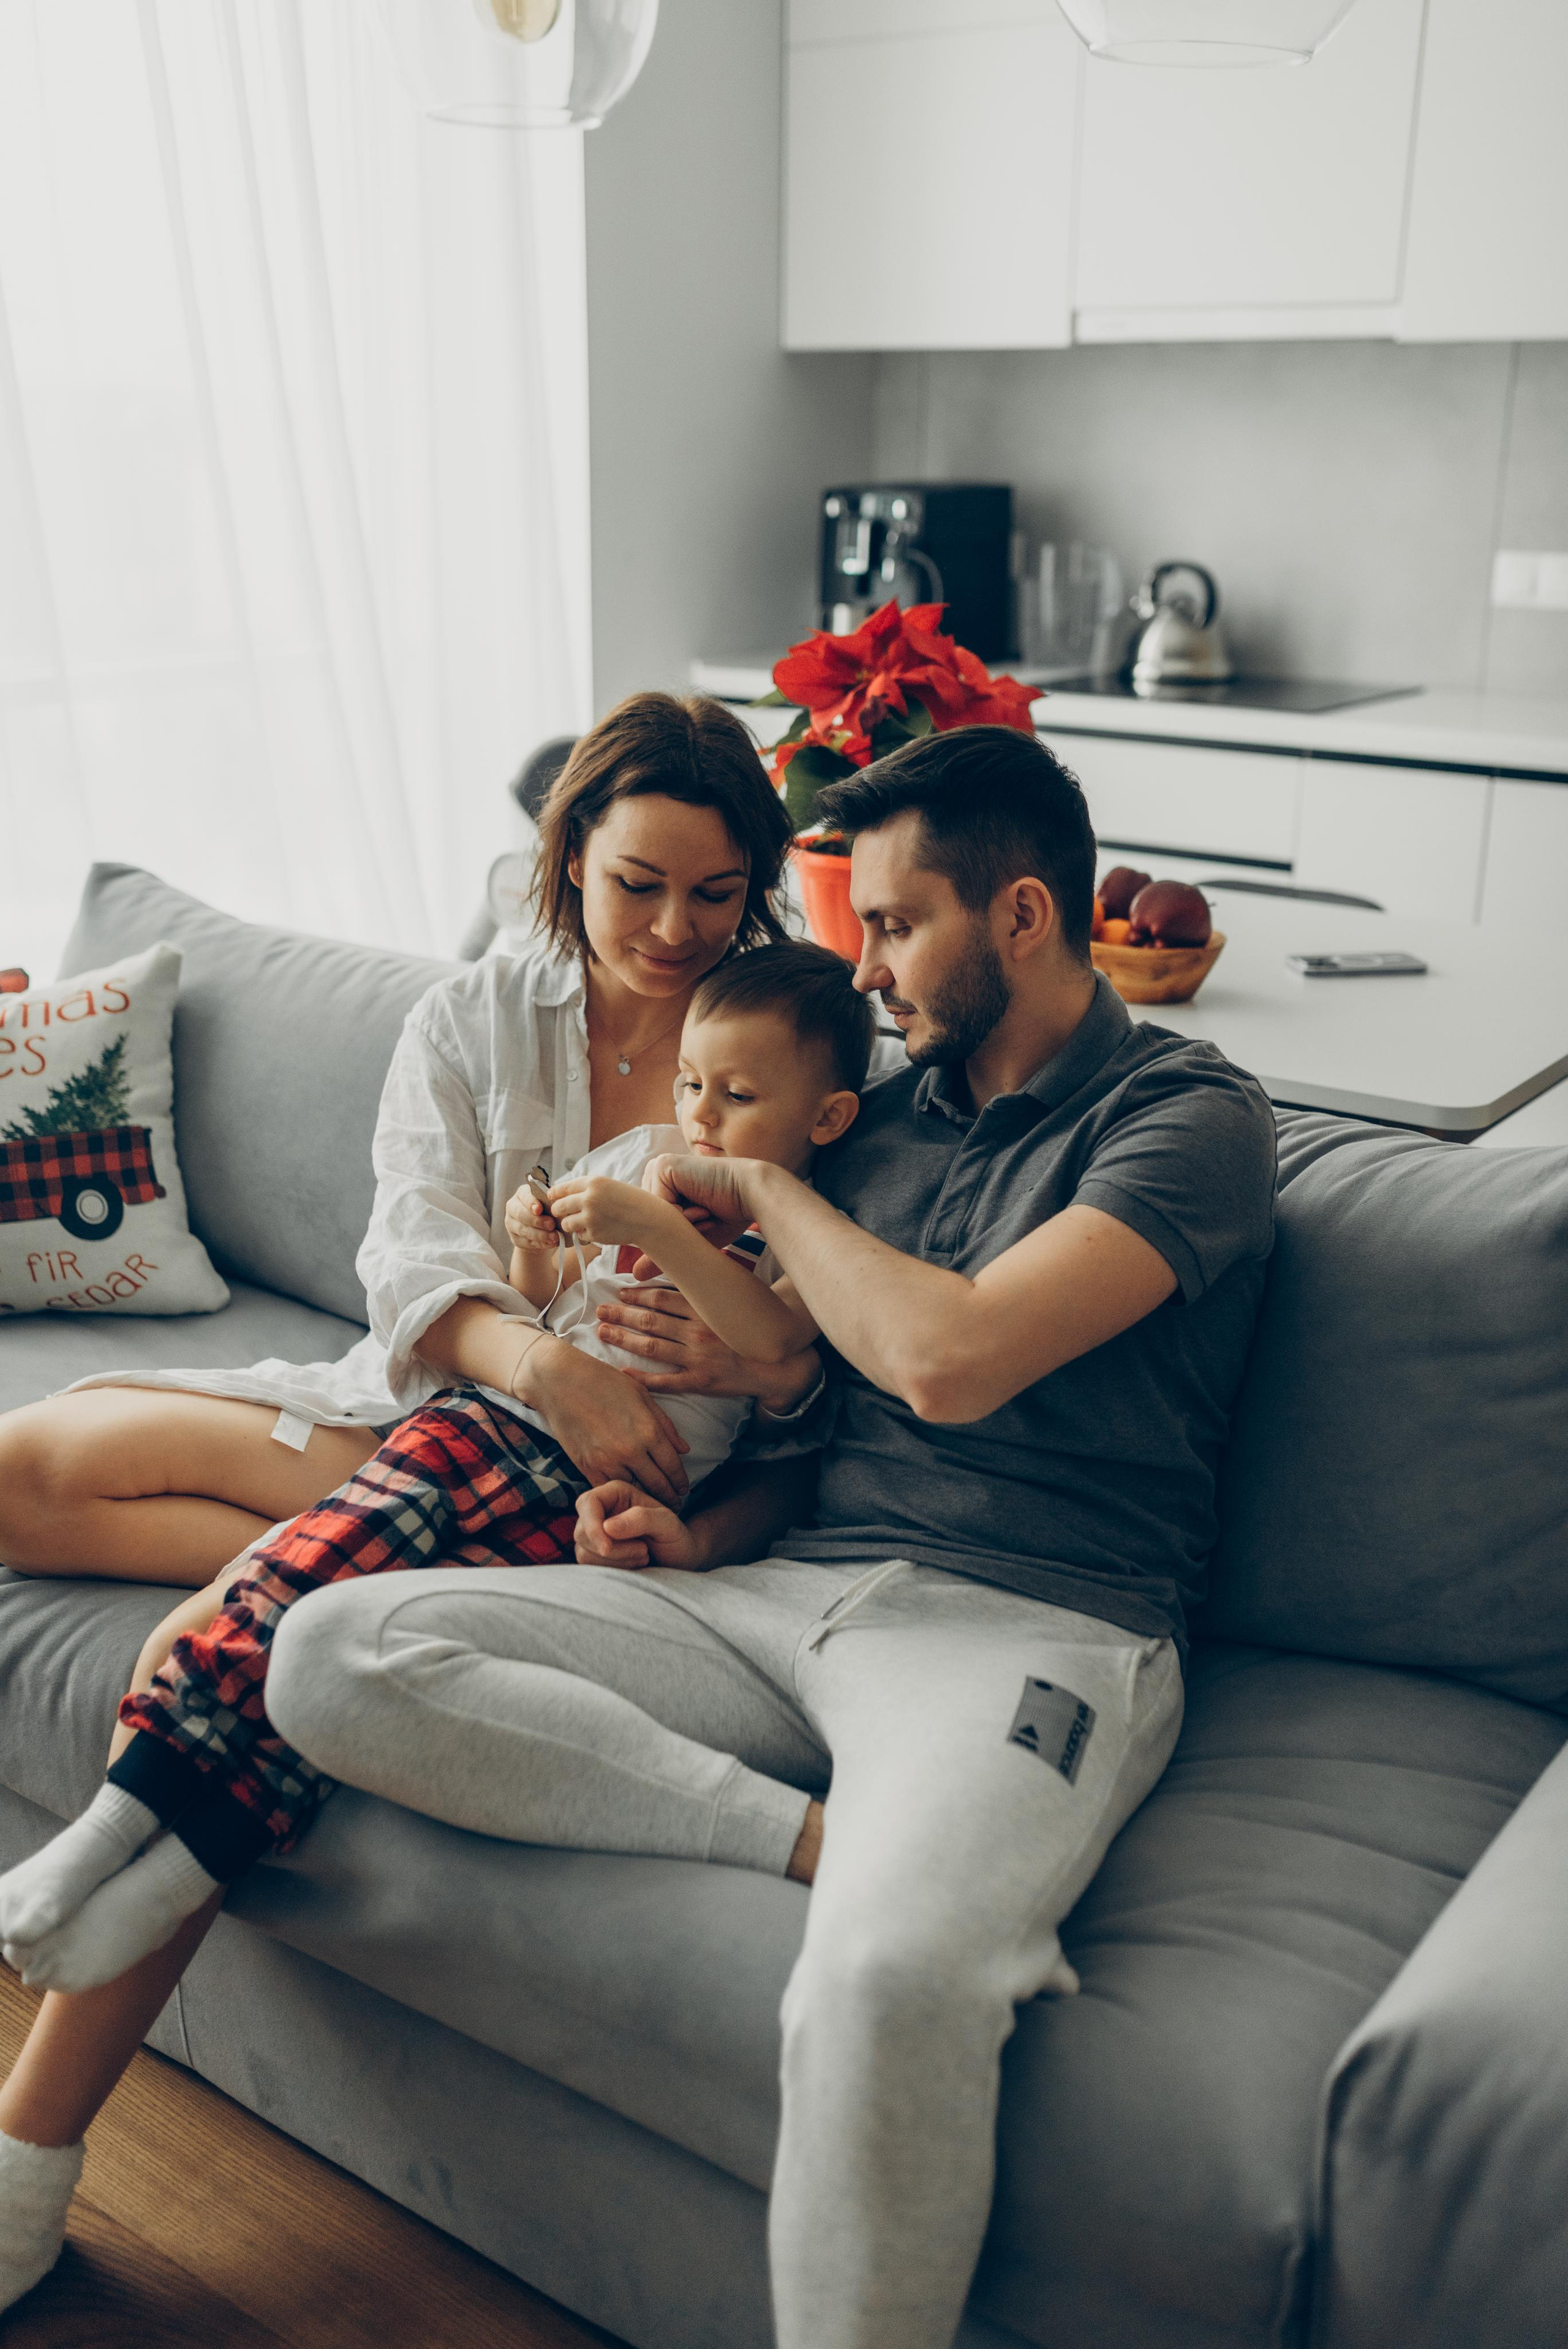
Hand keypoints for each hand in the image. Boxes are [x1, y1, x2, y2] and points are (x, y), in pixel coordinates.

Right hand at [504, 1185, 560, 1250]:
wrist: (542, 1228)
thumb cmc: (548, 1210)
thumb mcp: (551, 1203)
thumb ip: (552, 1203)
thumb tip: (560, 1207)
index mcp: (522, 1193)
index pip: (524, 1196)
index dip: (531, 1203)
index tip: (540, 1209)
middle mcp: (513, 1207)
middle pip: (521, 1214)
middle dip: (537, 1221)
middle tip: (552, 1225)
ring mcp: (511, 1224)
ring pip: (523, 1230)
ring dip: (540, 1234)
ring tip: (554, 1237)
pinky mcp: (515, 1238)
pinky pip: (526, 1242)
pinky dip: (539, 1243)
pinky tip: (550, 1243)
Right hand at [520, 1340, 689, 1504]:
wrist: (560, 1382)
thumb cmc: (604, 1381)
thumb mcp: (642, 1395)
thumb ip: (665, 1425)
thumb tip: (685, 1450)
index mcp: (648, 1430)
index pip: (673, 1467)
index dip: (681, 1482)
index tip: (684, 1490)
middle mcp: (630, 1450)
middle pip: (657, 1484)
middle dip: (669, 1498)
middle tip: (676, 1506)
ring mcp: (607, 1461)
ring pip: (634, 1491)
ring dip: (646, 1500)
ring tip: (654, 1505)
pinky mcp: (587, 1467)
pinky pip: (609, 1489)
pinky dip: (620, 1495)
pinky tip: (627, 1497)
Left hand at [548, 1173, 661, 1251]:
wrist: (648, 1219)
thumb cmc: (630, 1201)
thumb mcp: (609, 1186)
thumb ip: (588, 1189)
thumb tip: (563, 1196)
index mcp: (593, 1182)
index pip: (563, 1188)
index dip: (554, 1194)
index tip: (551, 1197)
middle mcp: (589, 1198)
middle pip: (559, 1207)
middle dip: (559, 1211)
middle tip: (563, 1214)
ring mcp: (590, 1217)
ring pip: (566, 1223)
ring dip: (571, 1224)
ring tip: (582, 1223)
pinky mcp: (594, 1233)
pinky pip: (580, 1235)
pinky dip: (585, 1234)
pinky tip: (598, 1229)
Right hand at [575, 1481, 700, 1571]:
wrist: (679, 1558)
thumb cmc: (675, 1536)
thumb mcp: (667, 1523)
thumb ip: (642, 1519)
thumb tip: (607, 1526)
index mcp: (615, 1493)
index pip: (588, 1503)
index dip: (592, 1527)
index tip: (607, 1549)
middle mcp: (601, 1510)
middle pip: (582, 1531)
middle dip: (611, 1549)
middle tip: (643, 1550)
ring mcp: (595, 1533)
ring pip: (583, 1551)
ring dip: (615, 1561)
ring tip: (643, 1555)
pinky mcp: (594, 1553)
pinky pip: (589, 1565)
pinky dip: (612, 1570)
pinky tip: (633, 1564)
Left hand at [595, 1284, 820, 1407]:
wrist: (777, 1364)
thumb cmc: (754, 1328)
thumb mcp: (737, 1299)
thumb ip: (710, 1286)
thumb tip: (686, 1263)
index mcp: (705, 1309)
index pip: (662, 1298)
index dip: (637, 1294)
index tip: (619, 1292)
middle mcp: (698, 1332)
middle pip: (650, 1320)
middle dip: (621, 1313)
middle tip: (600, 1310)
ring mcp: (697, 1359)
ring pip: (651, 1347)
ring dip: (623, 1338)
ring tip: (603, 1331)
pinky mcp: (699, 1382)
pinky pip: (664, 1381)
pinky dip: (641, 1377)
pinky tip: (621, 1371)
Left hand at [641, 1153, 755, 1251]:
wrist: (753, 1196)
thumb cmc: (728, 1216)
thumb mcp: (691, 1238)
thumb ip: (664, 1252)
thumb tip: (634, 1274)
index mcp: (662, 1184)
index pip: (651, 1220)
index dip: (676, 1233)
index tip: (704, 1223)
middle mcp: (657, 1172)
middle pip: (649, 1218)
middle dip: (677, 1229)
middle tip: (706, 1218)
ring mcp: (658, 1166)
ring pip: (653, 1214)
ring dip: (680, 1224)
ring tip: (705, 1213)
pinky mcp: (664, 1165)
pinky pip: (660, 1205)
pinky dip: (682, 1216)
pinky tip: (702, 1208)